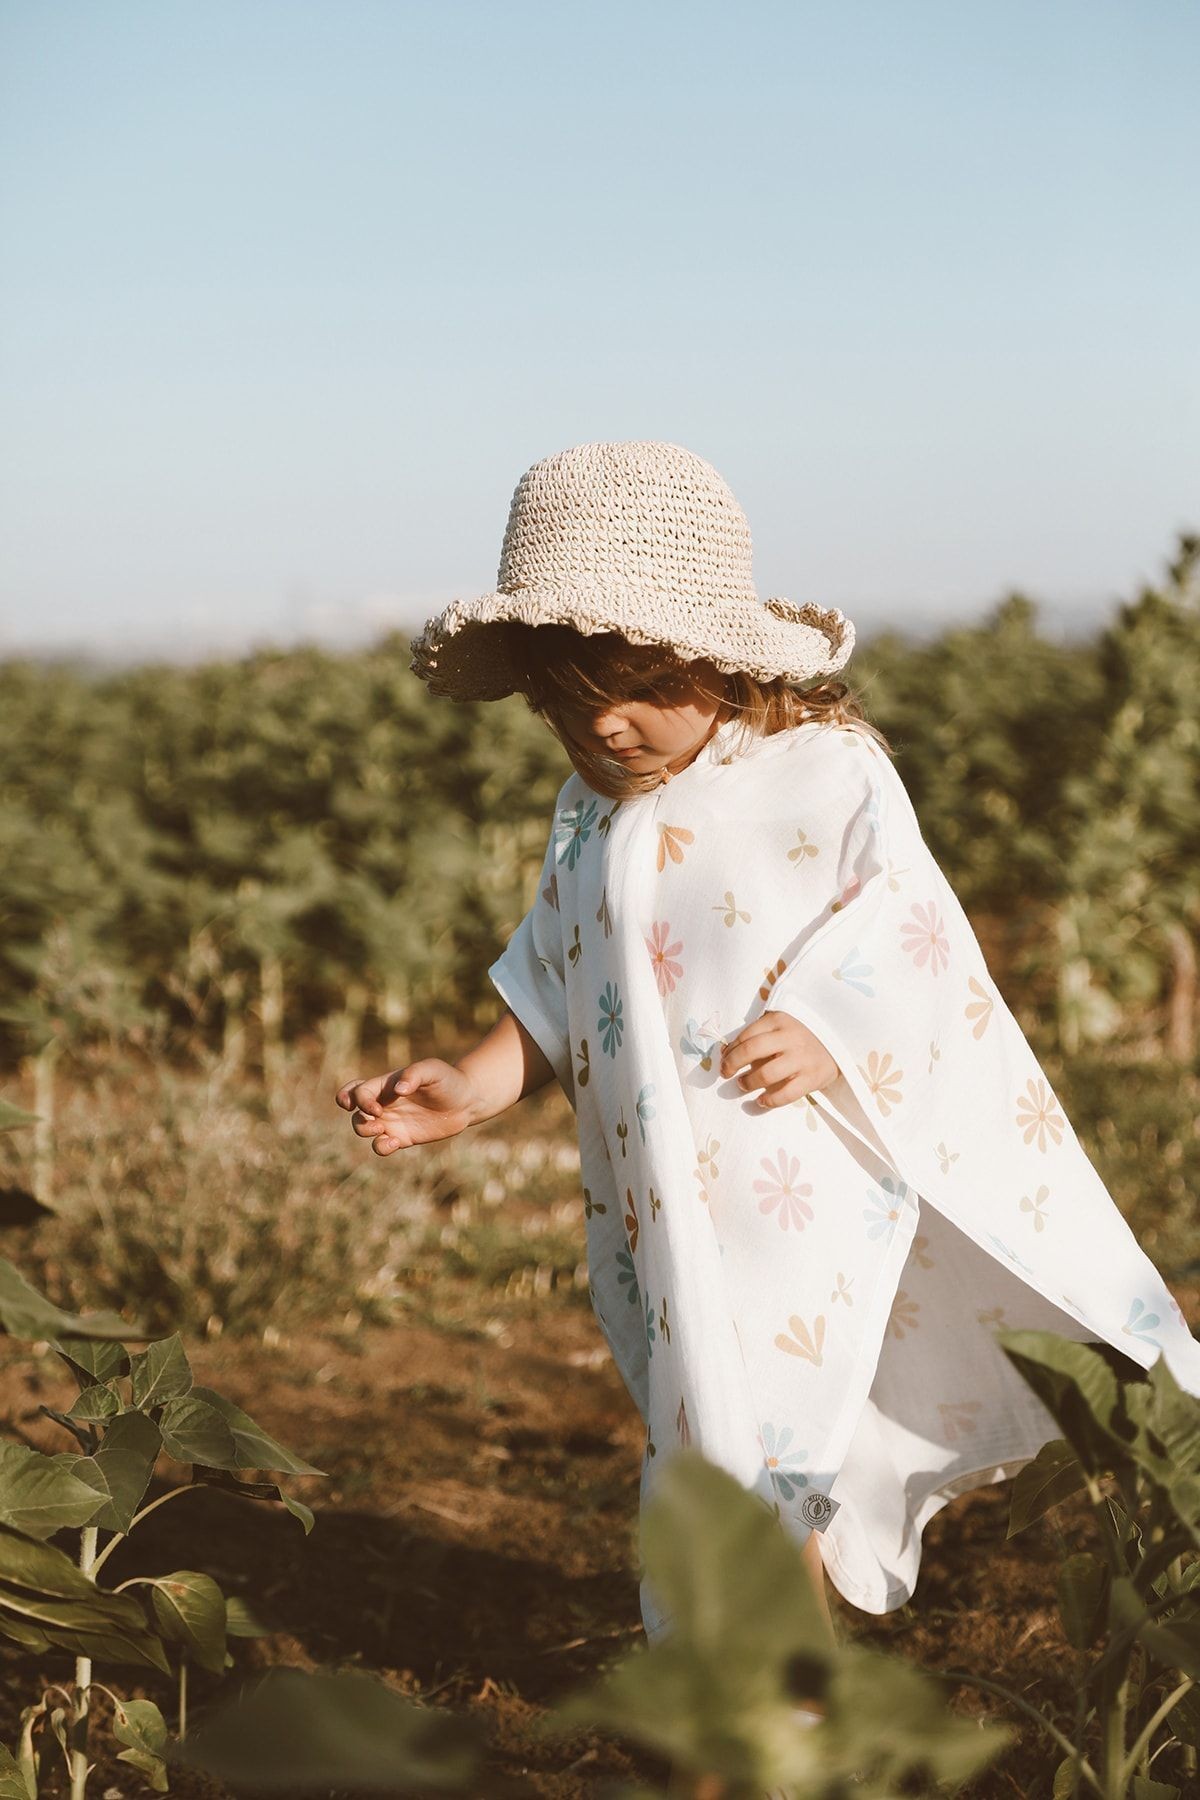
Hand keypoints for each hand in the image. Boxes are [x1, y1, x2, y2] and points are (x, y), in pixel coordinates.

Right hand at [334, 1060, 477, 1153]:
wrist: (466, 1100)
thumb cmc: (448, 1080)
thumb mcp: (432, 1070)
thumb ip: (414, 1074)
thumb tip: (398, 1088)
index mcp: (386, 1084)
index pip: (357, 1091)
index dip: (359, 1101)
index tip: (378, 1109)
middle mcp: (385, 1103)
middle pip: (354, 1111)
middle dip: (358, 1119)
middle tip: (378, 1120)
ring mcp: (392, 1121)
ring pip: (362, 1129)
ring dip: (365, 1132)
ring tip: (384, 1131)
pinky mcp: (401, 1137)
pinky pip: (380, 1145)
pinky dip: (381, 1147)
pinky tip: (395, 1143)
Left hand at [719, 1011, 839, 1109]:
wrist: (842, 1040)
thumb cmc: (804, 1033)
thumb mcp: (782, 1025)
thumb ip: (758, 1033)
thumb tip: (726, 1050)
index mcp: (780, 1020)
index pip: (747, 1035)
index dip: (731, 1050)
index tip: (724, 1059)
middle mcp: (790, 1037)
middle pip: (751, 1051)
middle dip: (732, 1064)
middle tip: (727, 1073)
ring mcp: (802, 1058)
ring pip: (766, 1074)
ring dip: (748, 1082)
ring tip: (743, 1085)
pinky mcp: (813, 1078)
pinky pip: (786, 1094)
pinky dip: (769, 1101)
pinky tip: (761, 1101)